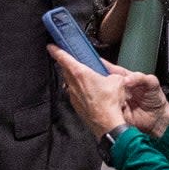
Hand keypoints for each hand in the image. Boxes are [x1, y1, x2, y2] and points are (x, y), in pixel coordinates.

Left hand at [48, 46, 168, 137]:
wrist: (107, 123)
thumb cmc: (109, 102)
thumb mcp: (117, 81)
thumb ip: (113, 75)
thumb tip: (114, 76)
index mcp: (80, 73)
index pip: (63, 58)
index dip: (56, 50)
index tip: (51, 46)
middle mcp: (73, 84)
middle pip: (65, 70)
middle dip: (66, 64)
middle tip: (69, 60)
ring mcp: (73, 96)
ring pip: (69, 82)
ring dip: (73, 78)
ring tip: (82, 76)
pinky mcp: (76, 105)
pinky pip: (74, 94)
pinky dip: (78, 90)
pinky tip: (88, 92)